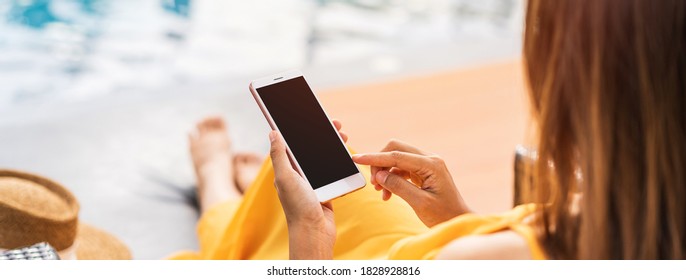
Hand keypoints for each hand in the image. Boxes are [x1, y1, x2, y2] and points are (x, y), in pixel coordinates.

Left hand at [269, 120, 347, 258]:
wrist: (315, 232)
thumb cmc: (297, 207)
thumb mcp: (285, 177)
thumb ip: (279, 155)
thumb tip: (272, 132)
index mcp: (286, 169)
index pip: (292, 142)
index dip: (300, 127)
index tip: (310, 114)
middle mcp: (298, 174)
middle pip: (310, 147)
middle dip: (322, 133)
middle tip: (335, 123)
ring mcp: (312, 181)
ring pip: (323, 156)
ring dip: (333, 145)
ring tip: (343, 136)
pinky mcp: (325, 188)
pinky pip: (333, 170)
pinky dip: (339, 161)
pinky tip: (347, 154)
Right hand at [352, 139, 469, 226]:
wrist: (457, 221)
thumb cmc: (443, 215)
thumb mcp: (420, 203)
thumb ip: (399, 187)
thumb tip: (379, 175)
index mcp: (431, 164)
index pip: (397, 155)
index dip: (374, 157)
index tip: (356, 158)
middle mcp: (429, 159)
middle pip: (395, 149)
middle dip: (380, 163)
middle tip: (374, 183)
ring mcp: (426, 164)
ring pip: (396, 158)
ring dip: (384, 172)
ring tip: (380, 191)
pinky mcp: (423, 171)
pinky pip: (401, 168)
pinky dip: (391, 178)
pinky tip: (387, 194)